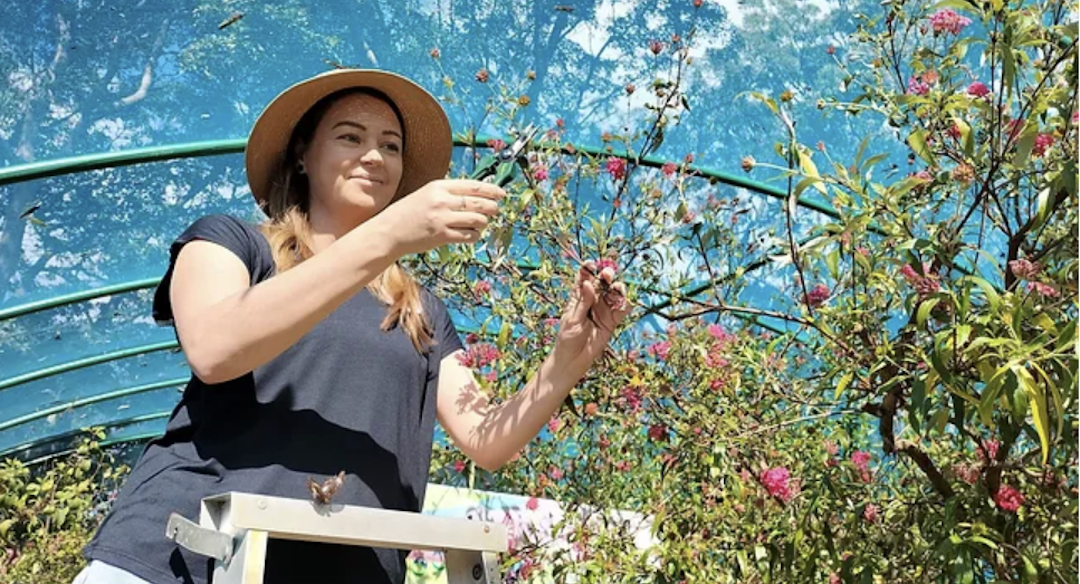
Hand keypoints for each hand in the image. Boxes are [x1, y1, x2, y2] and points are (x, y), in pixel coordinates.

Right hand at [375, 179, 505, 255]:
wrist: (389, 231)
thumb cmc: (408, 213)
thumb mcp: (427, 194)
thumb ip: (449, 193)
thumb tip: (476, 195)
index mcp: (438, 186)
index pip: (472, 186)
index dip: (491, 190)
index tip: (501, 193)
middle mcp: (442, 200)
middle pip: (479, 203)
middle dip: (492, 207)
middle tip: (496, 210)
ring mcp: (442, 218)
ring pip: (477, 219)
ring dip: (483, 223)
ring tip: (479, 223)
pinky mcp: (442, 235)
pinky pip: (469, 235)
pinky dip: (474, 235)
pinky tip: (471, 234)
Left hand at [551, 261, 631, 374]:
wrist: (574, 360)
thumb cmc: (567, 339)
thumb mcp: (573, 319)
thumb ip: (583, 302)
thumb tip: (588, 284)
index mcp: (578, 297)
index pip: (583, 278)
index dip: (587, 269)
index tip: (591, 264)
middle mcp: (592, 301)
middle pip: (602, 283)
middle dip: (606, 276)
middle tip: (607, 275)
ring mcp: (603, 310)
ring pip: (613, 294)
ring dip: (617, 289)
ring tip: (617, 289)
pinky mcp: (612, 321)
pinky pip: (621, 310)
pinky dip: (625, 304)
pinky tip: (625, 302)